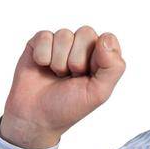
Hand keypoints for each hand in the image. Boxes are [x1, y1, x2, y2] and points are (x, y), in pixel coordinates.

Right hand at [0, 26, 125, 148]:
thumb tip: (106, 39)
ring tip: (57, 75)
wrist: (36, 116)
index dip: (97, 58)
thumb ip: (113, 67)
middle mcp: (82, 47)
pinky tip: (42, 67)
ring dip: (59, 62)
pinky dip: (43, 57)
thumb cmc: (68, 106)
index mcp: (101, 58)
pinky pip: (45, 36)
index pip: (107, 39)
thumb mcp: (98, 93)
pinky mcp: (40, 42)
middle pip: (86, 32)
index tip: (88, 76)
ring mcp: (61, 43)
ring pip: (64, 35)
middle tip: (71, 77)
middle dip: (77, 60)